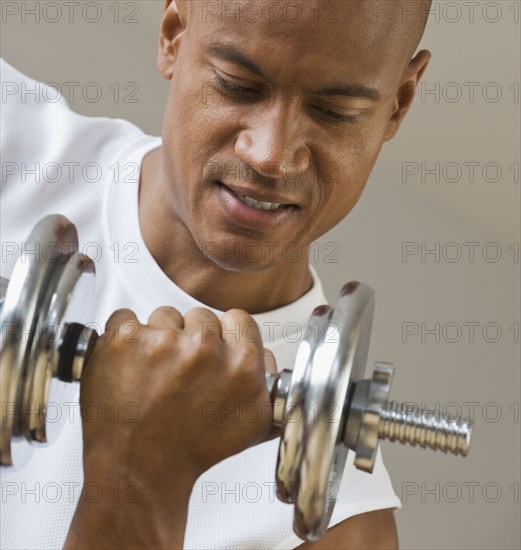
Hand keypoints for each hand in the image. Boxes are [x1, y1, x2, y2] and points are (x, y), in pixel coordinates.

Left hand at [65, 306, 276, 548]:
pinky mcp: (124, 340)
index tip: (211, 350)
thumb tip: (263, 355)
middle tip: (180, 371)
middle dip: (191, 338)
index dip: (224, 335)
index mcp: (240, 362)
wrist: (140, 469)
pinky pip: (125, 318)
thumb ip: (265, 381)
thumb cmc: (191, 449)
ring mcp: (162, 341)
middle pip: (200, 316)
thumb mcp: (252, 423)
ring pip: (164, 316)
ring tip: (153, 373)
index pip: (238, 319)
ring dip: (158, 338)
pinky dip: (124, 338)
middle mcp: (203, 348)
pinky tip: (128, 365)